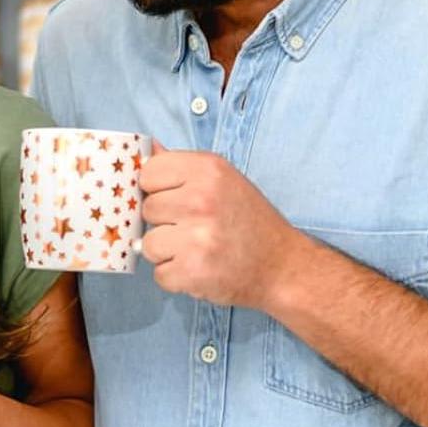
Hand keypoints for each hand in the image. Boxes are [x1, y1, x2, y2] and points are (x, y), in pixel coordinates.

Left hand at [139, 147, 304, 307]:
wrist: (281, 265)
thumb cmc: (248, 221)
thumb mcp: (222, 180)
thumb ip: (181, 167)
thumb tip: (146, 149)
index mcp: (207, 169)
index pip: (148, 173)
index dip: (157, 189)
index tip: (177, 199)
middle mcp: (201, 199)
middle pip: (147, 210)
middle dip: (164, 222)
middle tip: (195, 228)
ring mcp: (197, 237)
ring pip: (148, 244)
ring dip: (167, 252)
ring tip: (196, 249)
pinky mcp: (193, 270)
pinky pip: (159, 274)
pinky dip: (176, 277)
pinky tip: (199, 268)